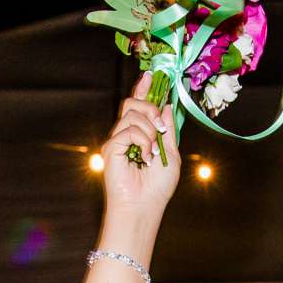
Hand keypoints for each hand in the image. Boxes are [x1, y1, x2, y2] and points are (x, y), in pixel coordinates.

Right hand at [97, 75, 179, 236]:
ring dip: (150, 130)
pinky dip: (143, 142)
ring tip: (153, 152)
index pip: (139, 105)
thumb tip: (166, 105)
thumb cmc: (157, 187)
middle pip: (134, 103)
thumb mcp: (171, 153)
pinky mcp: (111, 148)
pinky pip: (128, 130)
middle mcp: (126, 134)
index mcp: (140, 134)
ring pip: (133, 114)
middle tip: (161, 127)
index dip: (142, 88)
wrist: (144, 207)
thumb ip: (168, 129)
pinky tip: (145, 158)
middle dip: (151, 108)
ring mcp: (117, 140)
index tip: (149, 75)